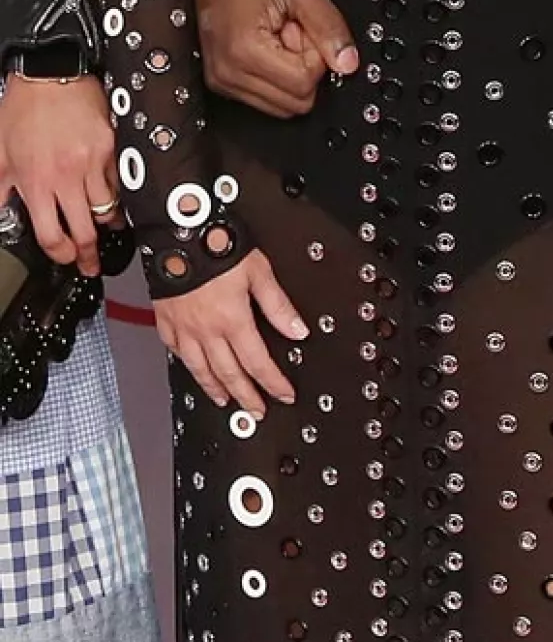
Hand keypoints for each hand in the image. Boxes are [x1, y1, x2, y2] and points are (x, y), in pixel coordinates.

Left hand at [0, 73, 119, 276]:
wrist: (50, 72)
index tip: (65, 257)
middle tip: (91, 263)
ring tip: (106, 228)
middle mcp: (66, 176)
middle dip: (88, 254)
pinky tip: (113, 196)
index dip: (60, 253)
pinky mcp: (110, 146)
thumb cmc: (23, 108)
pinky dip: (116, 193)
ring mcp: (92, 162)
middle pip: (84, 230)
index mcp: (36, 182)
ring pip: (107, 208)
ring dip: (106, 223)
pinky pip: (118, 180)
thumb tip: (2, 212)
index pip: (51, 235)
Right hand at [154, 247, 307, 416]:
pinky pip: (175, 351)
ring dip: (215, 388)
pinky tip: (192, 368)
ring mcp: (184, 328)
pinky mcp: (166, 319)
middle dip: (246, 396)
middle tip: (256, 410)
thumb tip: (297, 330)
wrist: (179, 232)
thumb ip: (278, 304)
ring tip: (225, 401)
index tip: (283, 395)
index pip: (258, 362)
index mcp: (233, 319)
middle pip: (229, 373)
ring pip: (200, 369)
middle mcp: (207, 330)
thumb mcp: (258, 271)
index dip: (273, 382)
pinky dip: (186, 364)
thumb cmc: (218, 246)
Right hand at [196, 0, 357, 117]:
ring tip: (277, 35)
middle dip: (303, 66)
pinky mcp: (221, 81)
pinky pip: (264, 98)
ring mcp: (221, 80)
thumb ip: (330, 26)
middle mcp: (227, 73)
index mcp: (245, 50)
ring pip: (281, 105)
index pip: (304, 83)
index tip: (303, 28)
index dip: (316, 56)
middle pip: (294, 102)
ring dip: (288, 72)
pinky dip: (274, 74)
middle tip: (291, 31)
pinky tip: (267, 44)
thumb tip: (348, 63)